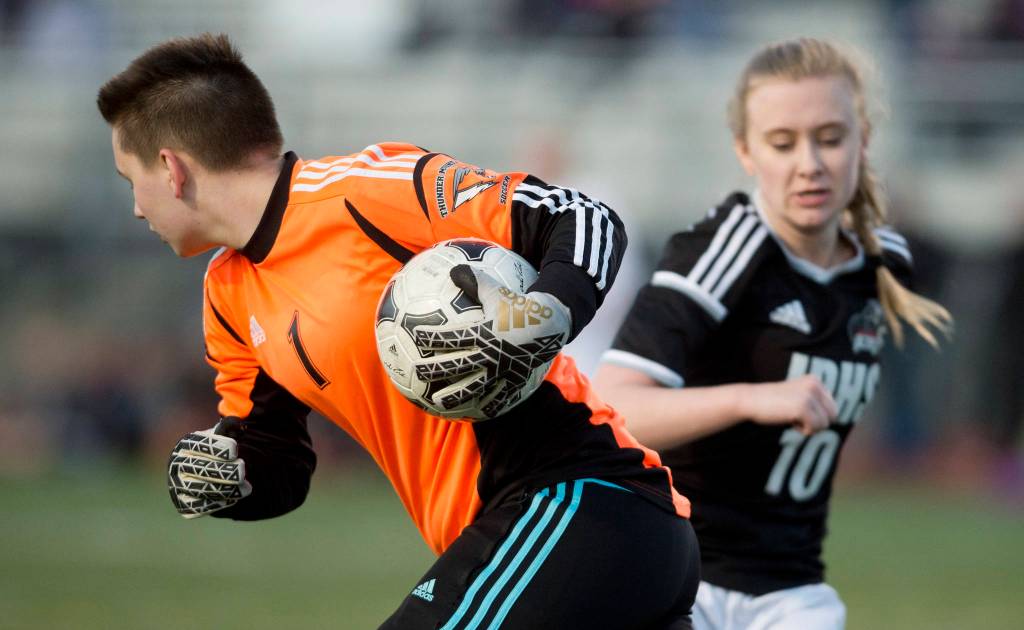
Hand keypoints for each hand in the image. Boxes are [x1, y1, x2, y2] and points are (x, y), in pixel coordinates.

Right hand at [167, 422, 251, 518]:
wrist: (217, 477)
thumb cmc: (222, 452)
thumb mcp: (227, 436)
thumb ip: (232, 426)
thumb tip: (238, 423)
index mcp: (186, 444)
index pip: (198, 445)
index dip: (216, 447)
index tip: (234, 450)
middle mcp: (177, 465)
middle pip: (199, 469)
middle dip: (224, 471)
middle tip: (242, 470)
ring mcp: (177, 486)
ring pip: (201, 489)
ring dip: (227, 489)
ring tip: (245, 486)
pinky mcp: (183, 505)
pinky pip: (200, 507)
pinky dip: (219, 503)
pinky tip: (233, 497)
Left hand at [411, 264, 570, 416]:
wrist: (554, 324)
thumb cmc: (522, 306)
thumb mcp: (499, 292)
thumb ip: (475, 282)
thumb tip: (454, 269)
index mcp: (484, 333)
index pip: (451, 337)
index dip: (431, 337)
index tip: (414, 336)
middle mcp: (490, 355)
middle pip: (456, 366)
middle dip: (433, 370)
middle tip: (414, 374)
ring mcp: (503, 371)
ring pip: (474, 388)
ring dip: (454, 397)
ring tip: (437, 404)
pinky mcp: (515, 382)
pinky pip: (498, 398)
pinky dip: (486, 406)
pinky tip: (475, 413)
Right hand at [741, 375, 837, 435]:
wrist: (750, 400)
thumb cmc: (772, 403)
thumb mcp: (797, 396)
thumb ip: (815, 401)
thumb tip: (834, 418)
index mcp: (815, 380)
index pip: (832, 407)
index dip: (817, 415)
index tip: (798, 411)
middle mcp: (815, 385)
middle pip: (833, 416)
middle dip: (817, 422)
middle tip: (796, 417)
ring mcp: (809, 395)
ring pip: (825, 424)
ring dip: (809, 427)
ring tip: (791, 417)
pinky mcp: (803, 407)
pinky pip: (814, 428)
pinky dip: (803, 431)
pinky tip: (789, 421)